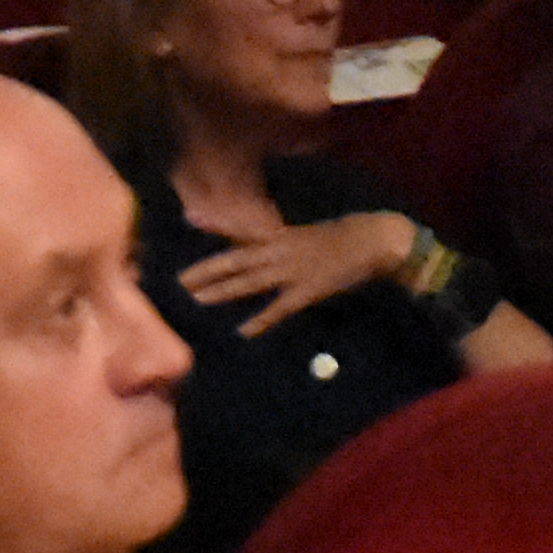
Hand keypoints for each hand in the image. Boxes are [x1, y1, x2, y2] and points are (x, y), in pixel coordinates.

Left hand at [182, 209, 417, 328]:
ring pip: (249, 281)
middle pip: (236, 260)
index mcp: (281, 235)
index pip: (241, 231)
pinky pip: (279, 308)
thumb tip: (267, 242)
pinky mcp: (306, 291)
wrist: (373, 240)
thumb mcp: (307, 233)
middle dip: (207, 269)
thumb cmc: (343, 236)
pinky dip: (261, 320)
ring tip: (197, 300)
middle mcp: (280, 250)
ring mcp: (291, 271)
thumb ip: (283, 239)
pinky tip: (243, 331)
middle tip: (179, 279)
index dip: (215, 226)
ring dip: (223, 291)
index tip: (189, 220)